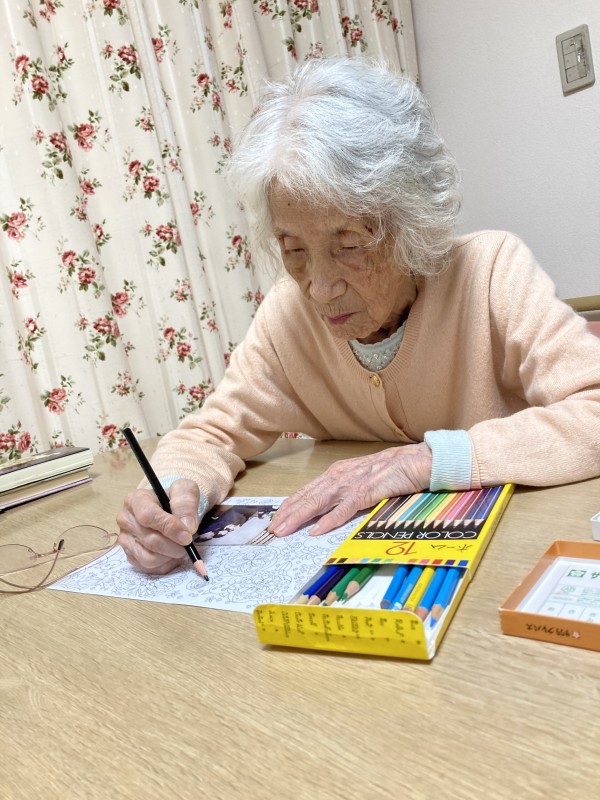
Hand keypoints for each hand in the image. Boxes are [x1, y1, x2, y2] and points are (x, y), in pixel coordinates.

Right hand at [116, 479, 199, 574]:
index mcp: (135, 500)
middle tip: (189, 543)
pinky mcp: (131, 556)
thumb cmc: (176, 499)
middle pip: (150, 540)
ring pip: (149, 558)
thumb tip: (188, 526)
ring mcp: (126, 540)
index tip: (187, 535)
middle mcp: (126, 520)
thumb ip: (186, 503)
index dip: (169, 528)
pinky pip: (149, 568)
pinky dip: (166, 564)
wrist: (171, 510)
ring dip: (171, 556)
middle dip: (174, 545)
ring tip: (180, 546)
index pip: (148, 516)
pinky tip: (172, 553)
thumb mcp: (185, 490)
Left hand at [268, 443, 431, 537]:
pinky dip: (330, 520)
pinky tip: (316, 530)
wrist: (419, 460)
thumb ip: (345, 492)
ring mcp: (353, 482)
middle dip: (288, 513)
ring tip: (285, 529)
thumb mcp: (362, 480)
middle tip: (272, 529)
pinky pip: (345, 508)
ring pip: (320, 501)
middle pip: (308, 497)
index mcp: (338, 473)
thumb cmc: (393, 471)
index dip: (290, 506)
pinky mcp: (368, 490)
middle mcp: (340, 475)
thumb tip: (327, 510)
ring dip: (300, 516)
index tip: (276, 520)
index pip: (307, 491)